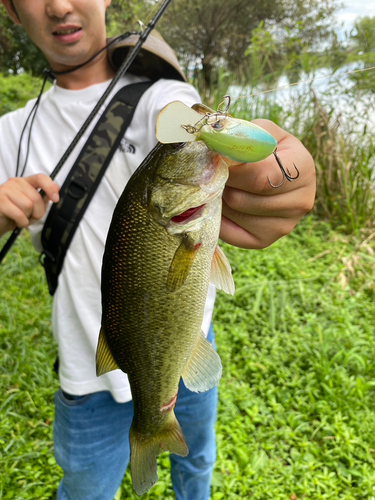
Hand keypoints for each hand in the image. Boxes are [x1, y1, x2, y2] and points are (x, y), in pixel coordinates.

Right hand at [0, 174, 59, 236]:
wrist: (0, 222)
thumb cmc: (16, 213)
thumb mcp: (33, 206)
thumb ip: (44, 197)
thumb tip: (57, 187)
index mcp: (25, 182)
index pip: (40, 178)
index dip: (50, 188)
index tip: (56, 199)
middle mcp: (15, 182)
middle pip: (36, 198)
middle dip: (38, 212)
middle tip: (31, 217)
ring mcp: (5, 190)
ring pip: (28, 206)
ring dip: (28, 218)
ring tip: (22, 219)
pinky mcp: (0, 201)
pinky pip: (19, 214)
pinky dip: (22, 222)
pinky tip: (17, 222)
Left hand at [219, 119, 315, 248]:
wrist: (274, 172)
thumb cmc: (265, 149)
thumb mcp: (261, 132)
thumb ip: (242, 135)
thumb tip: (215, 145)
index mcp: (303, 169)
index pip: (259, 178)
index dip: (231, 171)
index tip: (218, 162)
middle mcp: (301, 201)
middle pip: (242, 199)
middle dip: (222, 185)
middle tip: (216, 174)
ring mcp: (285, 226)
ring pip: (235, 214)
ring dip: (220, 199)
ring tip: (223, 186)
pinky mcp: (266, 241)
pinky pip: (232, 234)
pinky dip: (220, 218)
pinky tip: (222, 204)